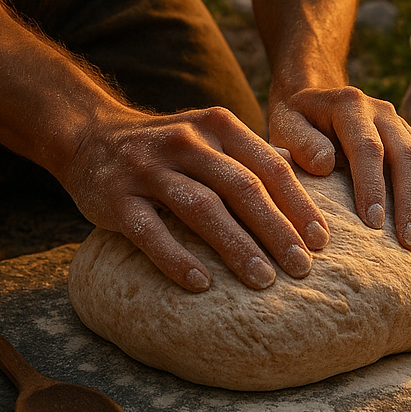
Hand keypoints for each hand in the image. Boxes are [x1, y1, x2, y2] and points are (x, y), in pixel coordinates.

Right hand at [61, 103, 330, 291]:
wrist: (89, 136)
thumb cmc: (166, 146)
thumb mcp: (211, 133)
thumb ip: (253, 153)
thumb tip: (310, 176)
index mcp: (218, 126)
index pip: (269, 167)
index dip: (298, 204)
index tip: (321, 241)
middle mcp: (187, 142)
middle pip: (242, 188)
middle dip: (277, 230)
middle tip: (303, 268)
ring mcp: (149, 169)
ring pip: (202, 209)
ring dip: (237, 247)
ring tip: (264, 280)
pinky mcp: (117, 197)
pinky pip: (150, 232)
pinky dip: (176, 259)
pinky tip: (201, 284)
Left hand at [267, 85, 410, 249]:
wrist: (315, 97)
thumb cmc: (296, 121)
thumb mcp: (285, 126)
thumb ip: (300, 143)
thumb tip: (326, 163)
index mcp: (350, 106)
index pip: (367, 148)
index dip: (373, 185)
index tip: (373, 223)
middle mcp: (383, 112)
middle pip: (408, 155)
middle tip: (410, 241)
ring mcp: (404, 125)